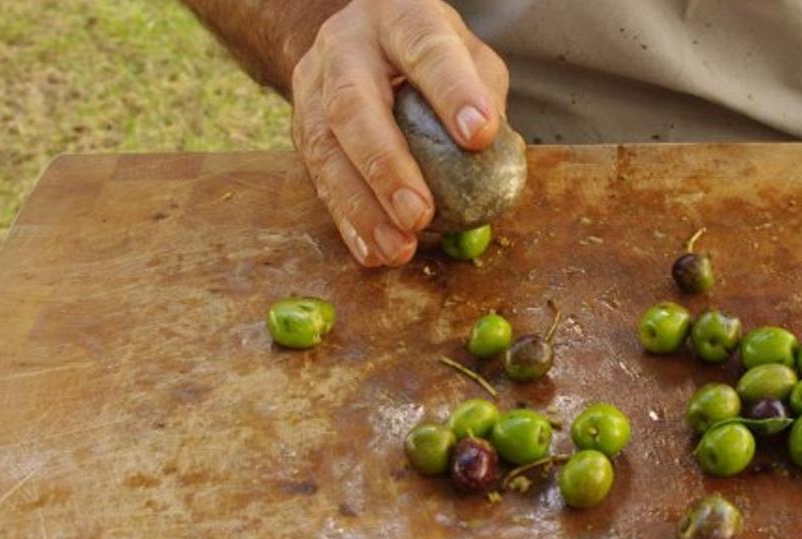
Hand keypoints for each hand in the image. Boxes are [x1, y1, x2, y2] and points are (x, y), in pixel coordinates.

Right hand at [290, 0, 508, 265]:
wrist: (357, 40)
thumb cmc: (428, 53)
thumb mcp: (466, 53)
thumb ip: (486, 97)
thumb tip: (500, 159)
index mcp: (398, 17)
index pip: (425, 49)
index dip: (451, 91)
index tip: (479, 134)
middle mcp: (345, 48)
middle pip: (354, 105)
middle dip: (386, 166)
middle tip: (418, 214)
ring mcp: (312, 88)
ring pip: (326, 150)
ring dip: (363, 208)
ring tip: (400, 247)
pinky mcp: (301, 128)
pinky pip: (318, 179)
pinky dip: (348, 222)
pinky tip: (373, 253)